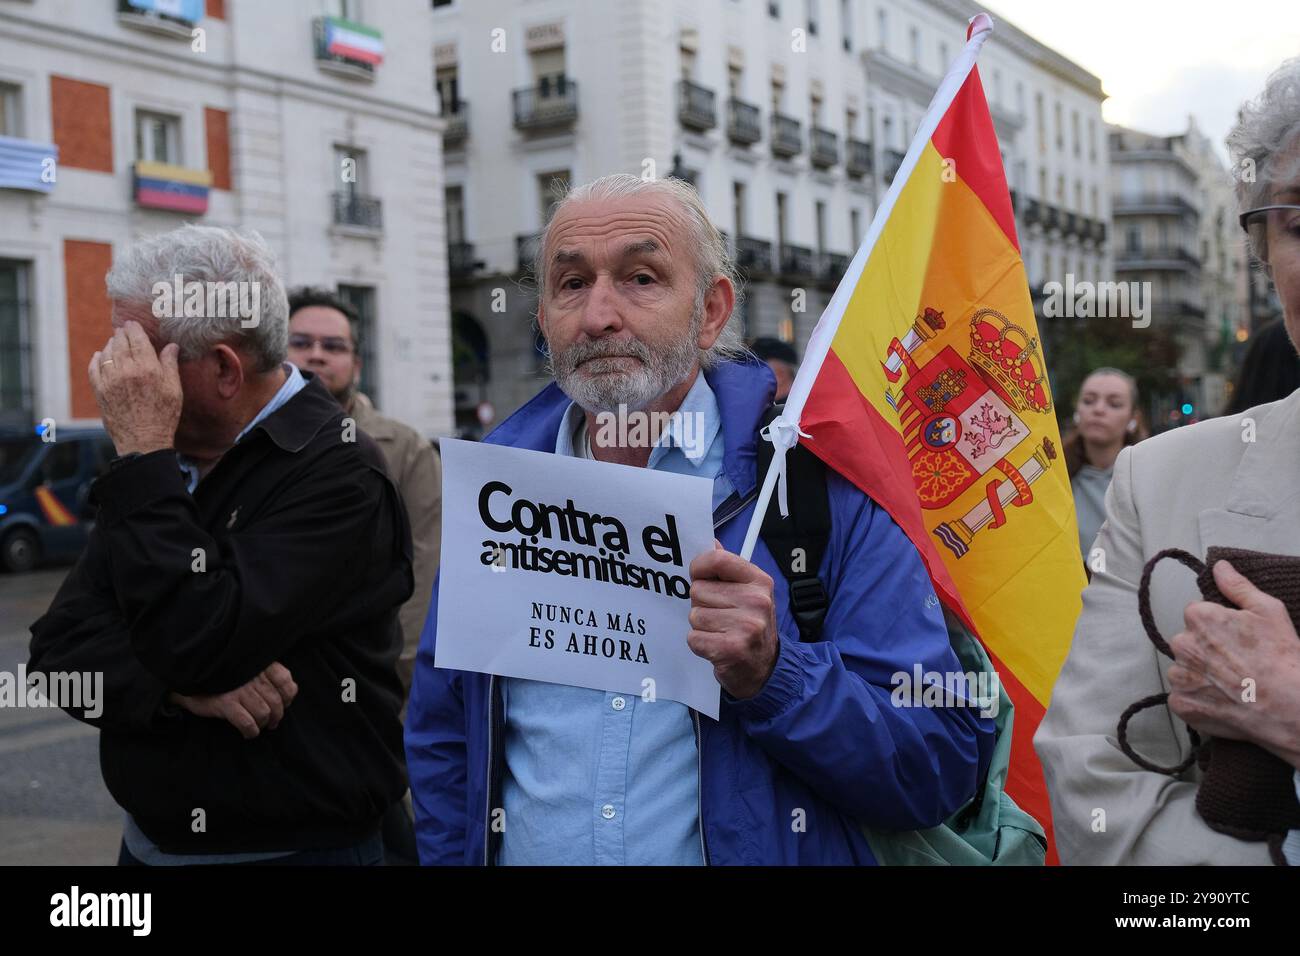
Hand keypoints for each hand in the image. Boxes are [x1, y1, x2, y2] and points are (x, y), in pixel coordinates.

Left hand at [88, 321, 182, 455]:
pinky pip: (94, 367)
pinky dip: (96, 359)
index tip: (132, 323)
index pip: (137, 339)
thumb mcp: (174, 389)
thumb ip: (170, 365)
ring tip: (114, 342)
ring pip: (107, 352)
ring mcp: (110, 380)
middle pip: (120, 342)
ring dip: (110, 344)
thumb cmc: (164, 415)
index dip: (134, 328)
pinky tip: (100, 356)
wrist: (143, 440)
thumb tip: (171, 346)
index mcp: (147, 368)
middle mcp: (126, 370)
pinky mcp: (99, 390)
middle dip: (122, 334)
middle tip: (123, 330)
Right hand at [169, 663, 298, 738]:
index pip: (285, 680)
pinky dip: (251, 731)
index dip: (288, 696)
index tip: (284, 704)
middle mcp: (252, 676)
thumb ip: (267, 676)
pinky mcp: (226, 703)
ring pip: (263, 713)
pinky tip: (248, 733)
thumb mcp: (248, 668)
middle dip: (276, 716)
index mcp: (260, 664)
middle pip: (276, 701)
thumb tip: (287, 697)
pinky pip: (247, 723)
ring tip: (259, 727)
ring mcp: (239, 690)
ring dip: (263, 724)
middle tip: (272, 723)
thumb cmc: (225, 676)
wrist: (192, 678)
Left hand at [687, 541, 779, 699]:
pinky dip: (700, 644)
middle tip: (720, 616)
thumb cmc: (750, 626)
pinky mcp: (731, 649)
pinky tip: (716, 646)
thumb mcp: (748, 592)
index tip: (700, 577)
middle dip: (702, 604)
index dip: (699, 567)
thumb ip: (727, 568)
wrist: (764, 669)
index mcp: (759, 581)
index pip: (717, 559)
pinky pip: (694, 637)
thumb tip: (711, 542)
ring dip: (701, 626)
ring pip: (694, 615)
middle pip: (698, 590)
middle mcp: (756, 601)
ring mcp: (746, 626)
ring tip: (720, 632)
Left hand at [1167, 560, 1299, 768]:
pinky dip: (1197, 699)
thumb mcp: (1268, 611)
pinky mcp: (1181, 703)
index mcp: (1198, 616)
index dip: (1218, 625)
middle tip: (1236, 662)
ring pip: (1184, 669)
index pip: (1197, 614)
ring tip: (1231, 683)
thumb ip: (1237, 586)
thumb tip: (1218, 567)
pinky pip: (1182, 697)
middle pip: (1188, 641)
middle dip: (1206, 649)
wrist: (1289, 707)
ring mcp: (1179, 676)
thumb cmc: (1281, 657)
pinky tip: (1222, 700)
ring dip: (1200, 674)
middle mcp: (1181, 644)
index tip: (1237, 639)